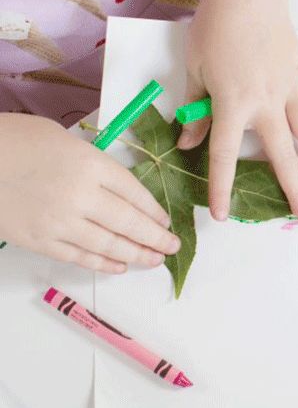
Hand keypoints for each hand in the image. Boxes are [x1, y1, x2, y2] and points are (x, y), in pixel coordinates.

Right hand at [0, 114, 180, 272]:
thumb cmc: (15, 141)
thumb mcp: (63, 140)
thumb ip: (95, 165)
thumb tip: (122, 189)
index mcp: (90, 164)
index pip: (135, 193)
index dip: (154, 211)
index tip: (166, 222)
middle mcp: (81, 196)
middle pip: (129, 223)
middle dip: (156, 238)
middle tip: (173, 247)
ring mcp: (59, 222)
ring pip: (109, 245)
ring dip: (137, 255)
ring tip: (155, 260)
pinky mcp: (39, 240)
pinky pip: (80, 257)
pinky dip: (104, 264)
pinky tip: (121, 266)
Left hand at [179, 12, 297, 220]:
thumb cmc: (214, 28)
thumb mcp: (195, 69)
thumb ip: (195, 109)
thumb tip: (188, 142)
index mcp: (232, 104)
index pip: (224, 154)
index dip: (222, 186)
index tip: (224, 214)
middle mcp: (265, 103)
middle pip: (281, 153)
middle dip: (292, 188)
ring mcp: (288, 89)